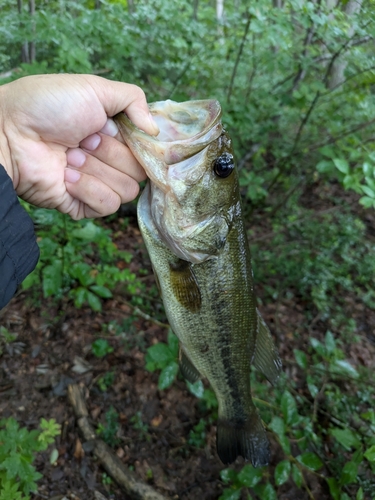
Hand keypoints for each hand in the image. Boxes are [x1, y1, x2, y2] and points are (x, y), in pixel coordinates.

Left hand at [0, 74, 157, 218]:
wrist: (10, 132)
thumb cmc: (47, 106)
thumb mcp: (95, 89)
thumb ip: (134, 100)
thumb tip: (155, 130)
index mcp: (114, 135)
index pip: (146, 151)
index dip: (135, 145)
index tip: (113, 131)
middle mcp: (107, 161)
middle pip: (139, 172)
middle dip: (110, 155)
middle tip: (83, 141)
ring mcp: (95, 184)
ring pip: (127, 192)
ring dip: (97, 172)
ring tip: (70, 158)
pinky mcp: (82, 205)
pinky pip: (107, 207)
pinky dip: (89, 190)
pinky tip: (67, 177)